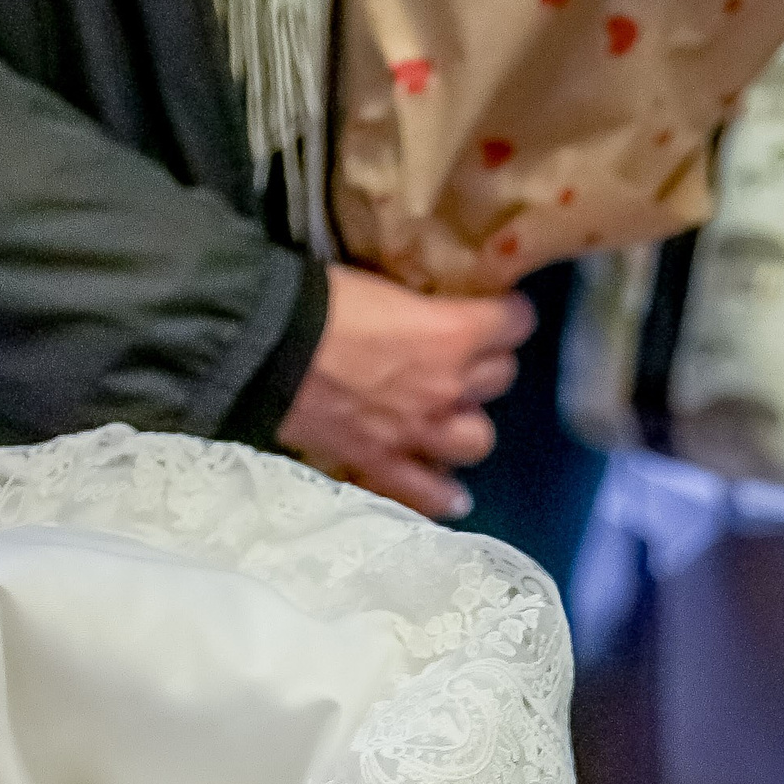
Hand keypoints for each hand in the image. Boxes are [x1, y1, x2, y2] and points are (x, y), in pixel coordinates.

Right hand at [278, 264, 534, 519]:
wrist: (268, 349)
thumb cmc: (322, 302)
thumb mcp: (386, 286)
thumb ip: (420, 309)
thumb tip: (426, 312)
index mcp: (453, 332)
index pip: (515, 322)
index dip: (506, 316)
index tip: (494, 312)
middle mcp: (450, 386)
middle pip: (500, 378)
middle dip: (484, 366)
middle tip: (460, 359)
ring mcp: (420, 432)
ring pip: (478, 439)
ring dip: (467, 425)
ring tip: (450, 418)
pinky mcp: (384, 464)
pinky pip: (427, 492)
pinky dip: (442, 495)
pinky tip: (454, 497)